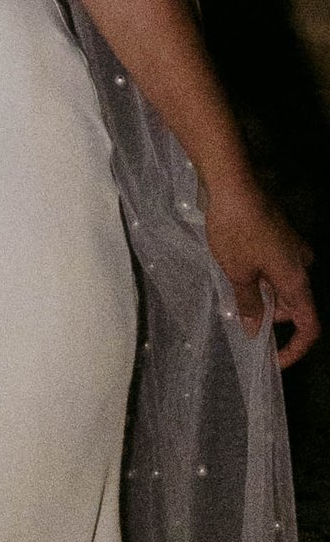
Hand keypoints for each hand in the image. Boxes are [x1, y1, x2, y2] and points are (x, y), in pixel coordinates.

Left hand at [203, 173, 318, 366]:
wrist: (232, 182)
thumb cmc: (235, 229)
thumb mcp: (237, 272)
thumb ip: (248, 304)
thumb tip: (255, 328)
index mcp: (297, 279)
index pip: (309, 325)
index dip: (295, 348)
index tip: (275, 360)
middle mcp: (302, 264)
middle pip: (294, 304)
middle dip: (270, 316)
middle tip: (240, 319)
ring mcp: (292, 246)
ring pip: (282, 284)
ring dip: (262, 294)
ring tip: (233, 291)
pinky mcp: (280, 233)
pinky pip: (275, 265)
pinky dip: (260, 276)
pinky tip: (236, 270)